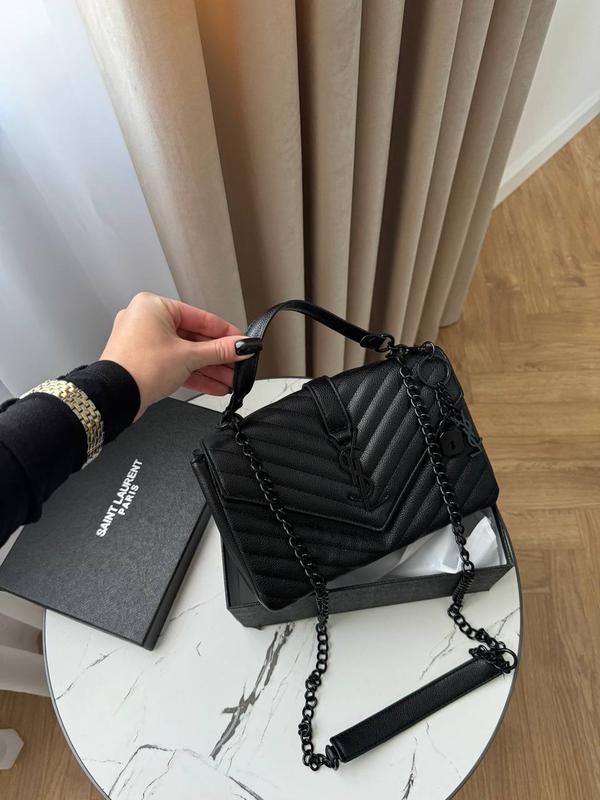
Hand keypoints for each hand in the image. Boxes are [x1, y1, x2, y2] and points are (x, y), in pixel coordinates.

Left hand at [100, 292, 259, 416]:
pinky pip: (174, 364)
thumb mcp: (188, 356)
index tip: (242, 342)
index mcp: (154, 307)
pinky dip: (193, 374)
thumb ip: (219, 351)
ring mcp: (144, 342)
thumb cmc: (138, 368)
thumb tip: (242, 346)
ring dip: (209, 368)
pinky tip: (214, 385)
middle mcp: (146, 320)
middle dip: (218, 356)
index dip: (225, 332)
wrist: (114, 397)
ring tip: (230, 379)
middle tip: (238, 364)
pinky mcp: (144, 362)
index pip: (200, 317)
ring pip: (185, 353)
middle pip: (194, 337)